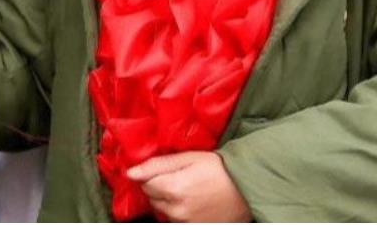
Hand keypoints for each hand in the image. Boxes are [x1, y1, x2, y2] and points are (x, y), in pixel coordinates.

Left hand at [126, 151, 251, 221]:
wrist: (245, 188)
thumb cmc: (217, 169)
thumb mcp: (188, 158)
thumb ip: (157, 165)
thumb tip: (131, 172)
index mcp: (173, 189)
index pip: (145, 183)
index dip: (152, 174)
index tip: (164, 169)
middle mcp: (176, 210)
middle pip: (152, 198)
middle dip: (158, 186)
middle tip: (177, 176)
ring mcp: (185, 222)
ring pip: (163, 210)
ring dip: (168, 200)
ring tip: (186, 188)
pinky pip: (175, 220)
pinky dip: (178, 211)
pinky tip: (191, 201)